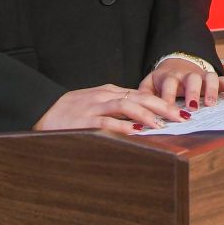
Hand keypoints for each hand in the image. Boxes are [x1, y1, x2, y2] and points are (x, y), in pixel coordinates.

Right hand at [32, 83, 181, 132]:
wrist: (40, 110)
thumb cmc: (69, 111)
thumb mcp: (95, 103)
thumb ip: (115, 107)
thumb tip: (139, 118)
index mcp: (109, 92)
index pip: (141, 94)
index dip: (163, 101)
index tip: (180, 109)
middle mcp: (105, 96)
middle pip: (140, 97)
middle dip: (163, 106)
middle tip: (183, 115)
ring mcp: (95, 107)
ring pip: (126, 106)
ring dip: (147, 115)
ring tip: (164, 124)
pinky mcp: (84, 120)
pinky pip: (107, 122)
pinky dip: (122, 126)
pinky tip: (136, 132)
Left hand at [140, 57, 223, 108]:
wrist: (177, 62)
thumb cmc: (162, 80)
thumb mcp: (150, 83)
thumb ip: (143, 93)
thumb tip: (135, 108)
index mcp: (169, 76)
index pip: (168, 85)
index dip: (168, 98)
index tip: (167, 113)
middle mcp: (186, 74)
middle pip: (191, 80)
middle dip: (192, 93)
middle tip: (193, 108)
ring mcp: (201, 75)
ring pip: (209, 77)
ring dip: (211, 90)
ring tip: (211, 105)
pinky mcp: (212, 77)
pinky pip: (223, 78)